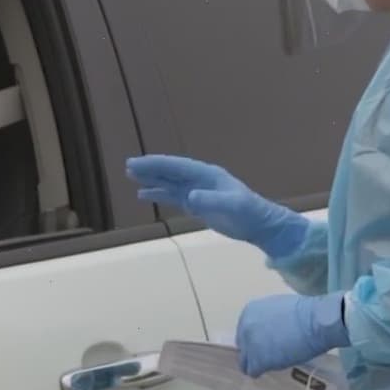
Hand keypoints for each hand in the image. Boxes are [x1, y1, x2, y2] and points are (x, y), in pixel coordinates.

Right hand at [125, 154, 308, 257]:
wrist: (260, 226)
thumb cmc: (249, 213)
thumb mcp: (233, 206)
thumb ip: (212, 200)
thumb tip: (190, 196)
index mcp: (207, 174)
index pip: (177, 166)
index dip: (157, 164)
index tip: (138, 163)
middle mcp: (199, 180)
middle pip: (170, 171)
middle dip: (150, 168)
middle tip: (128, 166)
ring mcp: (197, 192)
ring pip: (169, 183)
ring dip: (152, 180)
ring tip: (131, 177)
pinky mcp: (196, 204)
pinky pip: (173, 197)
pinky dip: (158, 194)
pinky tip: (144, 195)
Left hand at [235, 292, 349, 376]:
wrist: (314, 321)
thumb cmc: (305, 313)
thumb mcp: (278, 309)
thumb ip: (267, 320)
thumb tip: (270, 330)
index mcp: (249, 313)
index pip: (244, 332)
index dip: (256, 340)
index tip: (266, 344)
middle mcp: (245, 327)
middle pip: (243, 347)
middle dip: (254, 352)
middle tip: (269, 356)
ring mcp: (250, 344)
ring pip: (245, 362)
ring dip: (256, 364)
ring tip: (270, 365)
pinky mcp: (259, 360)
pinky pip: (253, 371)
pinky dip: (261, 372)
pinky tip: (272, 369)